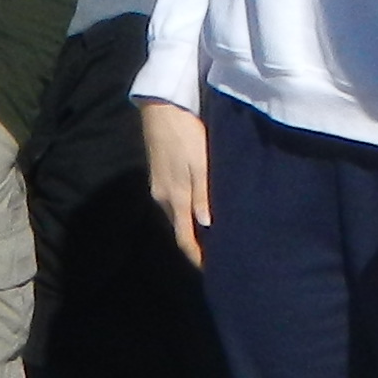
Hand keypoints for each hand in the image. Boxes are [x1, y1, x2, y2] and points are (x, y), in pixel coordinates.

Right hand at [138, 99, 207, 266]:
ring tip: (214, 233)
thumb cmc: (186, 133)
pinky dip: (186, 212)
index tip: (211, 270)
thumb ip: (203, 195)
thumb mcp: (200, 163)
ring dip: (191, 227)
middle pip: (179, 229)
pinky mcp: (159, 175)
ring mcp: (158, 186)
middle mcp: (162, 197)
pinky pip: (173, 202)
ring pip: (176, 215)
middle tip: (219, 252)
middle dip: (196, 244)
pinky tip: (199, 208)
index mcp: (174, 197)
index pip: (183, 238)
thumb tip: (206, 226)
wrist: (162, 107)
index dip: (196, 256)